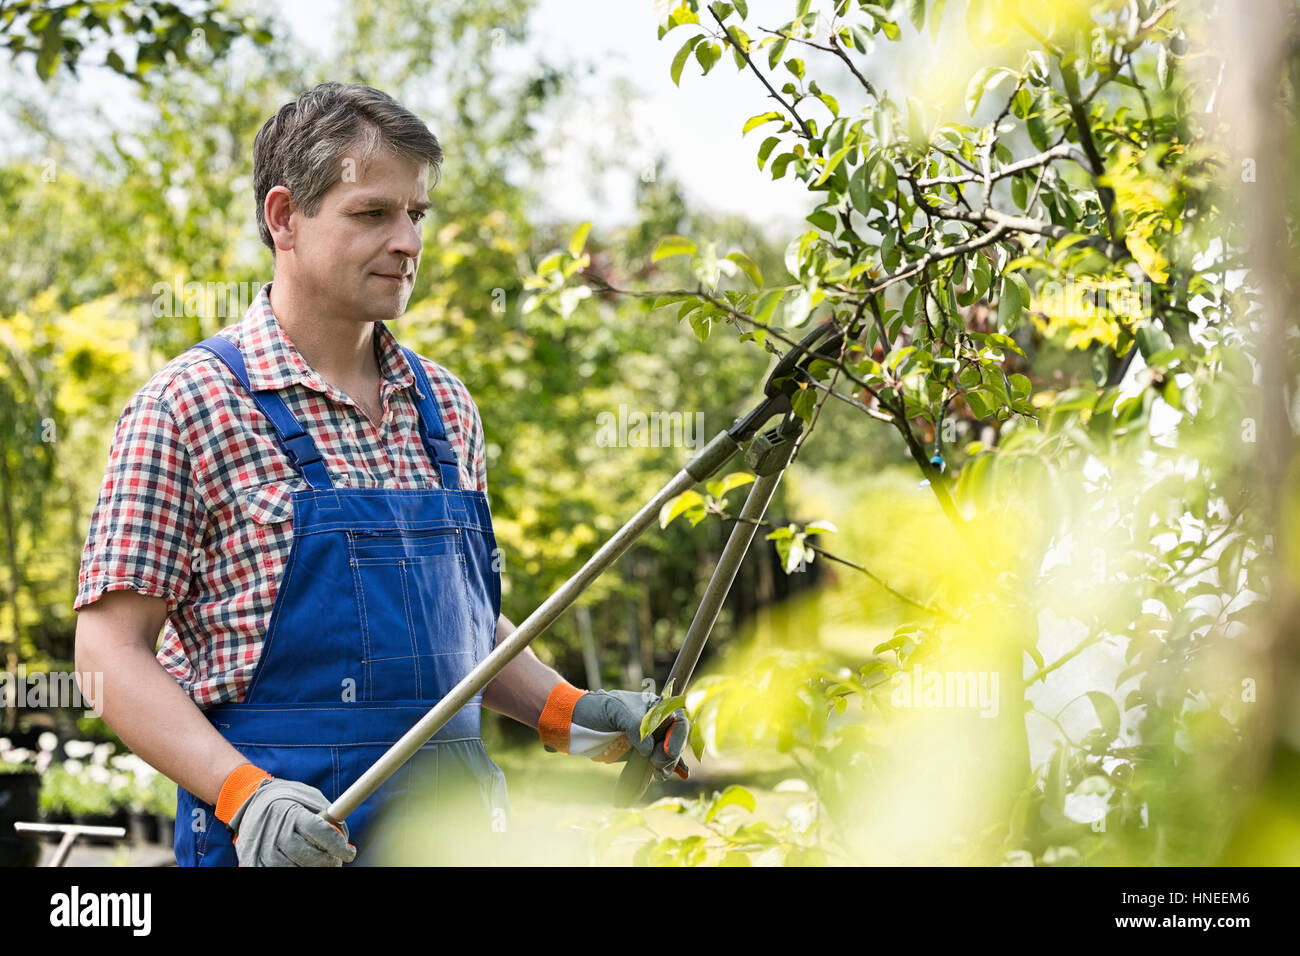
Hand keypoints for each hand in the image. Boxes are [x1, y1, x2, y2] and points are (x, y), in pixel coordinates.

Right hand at [215, 763, 356, 866]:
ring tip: (319, 862)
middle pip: (305, 854)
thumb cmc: (287, 799)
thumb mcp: (309, 798)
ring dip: (309, 867)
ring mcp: (260, 846)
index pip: (318, 831)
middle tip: (336, 861)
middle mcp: (274, 829)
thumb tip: (344, 839)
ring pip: (290, 867)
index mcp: (290, 811)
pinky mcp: (252, 859)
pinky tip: (299, 863)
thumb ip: (326, 816)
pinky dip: (291, 868)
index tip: (350, 853)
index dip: (337, 845)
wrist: (249, 801)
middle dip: (325, 861)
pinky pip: (273, 870)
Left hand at [538, 682, 689, 779]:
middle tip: (658, 765)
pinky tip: (681, 775)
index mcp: (653, 707)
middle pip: (676, 738)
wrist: (575, 724)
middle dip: (671, 753)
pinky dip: (671, 768)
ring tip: (659, 774)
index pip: (677, 718)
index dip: (676, 736)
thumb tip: (649, 749)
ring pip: (669, 753)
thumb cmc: (595, 710)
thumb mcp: (616, 711)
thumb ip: (635, 726)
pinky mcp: (642, 754)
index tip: (666, 752)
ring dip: (668, 765)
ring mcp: (649, 739)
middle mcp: (655, 722)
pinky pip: (661, 761)